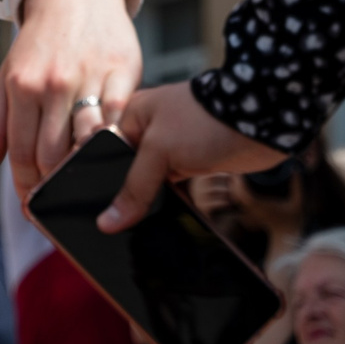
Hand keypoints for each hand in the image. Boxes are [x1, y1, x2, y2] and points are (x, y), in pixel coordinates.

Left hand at [0, 0, 142, 201]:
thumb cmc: (38, 44)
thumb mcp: (7, 81)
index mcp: (20, 86)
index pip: (21, 154)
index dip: (27, 188)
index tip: (34, 206)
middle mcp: (52, 83)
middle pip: (53, 155)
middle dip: (55, 185)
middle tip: (60, 201)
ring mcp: (88, 76)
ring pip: (87, 143)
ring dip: (85, 169)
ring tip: (85, 182)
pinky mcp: (122, 70)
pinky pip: (119, 119)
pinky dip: (115, 143)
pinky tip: (112, 154)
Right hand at [97, 75, 283, 232]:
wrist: (262, 122)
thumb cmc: (207, 119)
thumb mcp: (159, 150)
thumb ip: (133, 187)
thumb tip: (108, 221)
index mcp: (131, 116)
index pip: (99, 151)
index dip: (91, 178)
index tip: (82, 207)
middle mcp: (146, 131)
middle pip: (121, 170)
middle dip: (116, 194)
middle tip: (104, 223)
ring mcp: (169, 149)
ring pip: (145, 183)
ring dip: (141, 202)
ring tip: (126, 227)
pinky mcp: (189, 165)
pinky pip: (166, 191)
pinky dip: (162, 205)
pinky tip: (153, 221)